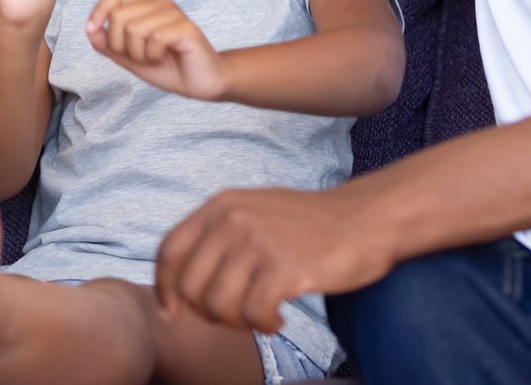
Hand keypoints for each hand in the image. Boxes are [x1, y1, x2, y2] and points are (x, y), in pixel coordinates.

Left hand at [86, 0, 229, 99]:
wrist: (200, 83)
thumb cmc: (167, 66)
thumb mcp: (129, 58)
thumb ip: (108, 44)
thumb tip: (89, 29)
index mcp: (147, 5)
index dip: (99, 10)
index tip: (92, 31)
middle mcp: (160, 4)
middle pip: (118, 16)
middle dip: (118, 44)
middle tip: (136, 57)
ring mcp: (175, 14)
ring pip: (134, 28)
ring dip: (137, 53)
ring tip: (152, 58)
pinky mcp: (186, 28)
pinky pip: (155, 38)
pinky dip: (152, 55)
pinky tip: (163, 59)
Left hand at [155, 185, 391, 333]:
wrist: (365, 220)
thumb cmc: (310, 224)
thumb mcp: (254, 211)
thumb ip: (219, 234)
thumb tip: (181, 277)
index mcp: (221, 204)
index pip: (169, 250)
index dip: (164, 288)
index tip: (172, 313)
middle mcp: (233, 219)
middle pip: (190, 286)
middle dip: (208, 313)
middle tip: (237, 316)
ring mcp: (257, 242)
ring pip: (219, 305)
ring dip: (238, 323)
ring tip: (262, 316)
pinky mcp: (284, 268)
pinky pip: (253, 315)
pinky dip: (264, 325)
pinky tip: (280, 319)